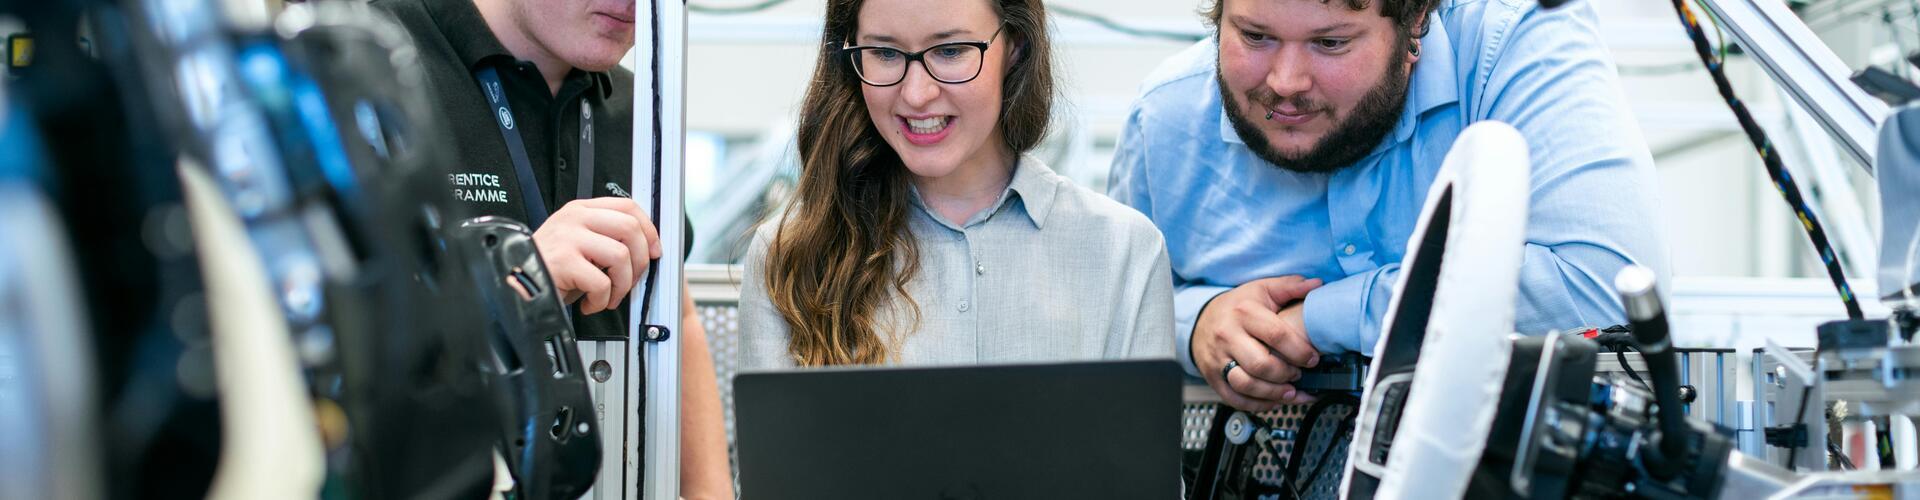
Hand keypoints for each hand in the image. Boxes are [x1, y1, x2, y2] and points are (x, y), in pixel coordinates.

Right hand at [532, 197, 662, 314]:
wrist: (515, 284)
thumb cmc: (549, 269)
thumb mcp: (578, 243)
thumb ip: (605, 236)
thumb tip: (645, 248)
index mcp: (580, 210)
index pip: (628, 206)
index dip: (649, 229)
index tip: (654, 250)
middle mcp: (574, 219)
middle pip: (630, 228)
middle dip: (640, 260)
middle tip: (630, 279)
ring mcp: (568, 238)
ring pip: (620, 256)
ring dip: (622, 284)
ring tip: (608, 296)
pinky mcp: (564, 261)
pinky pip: (602, 282)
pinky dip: (602, 300)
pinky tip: (590, 303)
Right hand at [1193, 276, 1322, 411]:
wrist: (1201, 320)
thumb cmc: (1237, 307)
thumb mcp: (1262, 290)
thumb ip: (1290, 286)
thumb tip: (1317, 284)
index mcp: (1244, 313)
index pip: (1276, 335)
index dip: (1299, 351)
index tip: (1312, 358)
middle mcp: (1228, 336)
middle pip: (1261, 364)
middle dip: (1287, 374)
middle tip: (1299, 373)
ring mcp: (1218, 359)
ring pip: (1246, 384)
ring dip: (1274, 393)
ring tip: (1290, 390)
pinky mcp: (1213, 377)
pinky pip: (1234, 398)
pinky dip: (1257, 404)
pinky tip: (1273, 400)